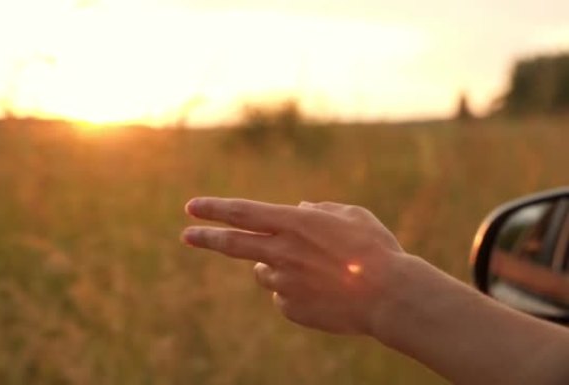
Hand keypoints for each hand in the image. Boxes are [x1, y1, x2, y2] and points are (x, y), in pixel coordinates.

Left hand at [181, 197, 408, 335]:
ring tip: (314, 269)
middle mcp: (281, 252)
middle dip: (205, 237)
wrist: (389, 296)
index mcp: (294, 223)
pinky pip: (284, 296)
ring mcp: (284, 282)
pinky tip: (324, 291)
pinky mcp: (291, 308)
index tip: (192, 206)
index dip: (214, 209)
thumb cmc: (376, 249)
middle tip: (186, 235)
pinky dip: (295, 290)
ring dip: (276, 267)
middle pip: (232, 244)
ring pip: (265, 273)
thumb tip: (299, 208)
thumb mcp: (351, 216)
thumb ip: (320, 209)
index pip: (242, 212)